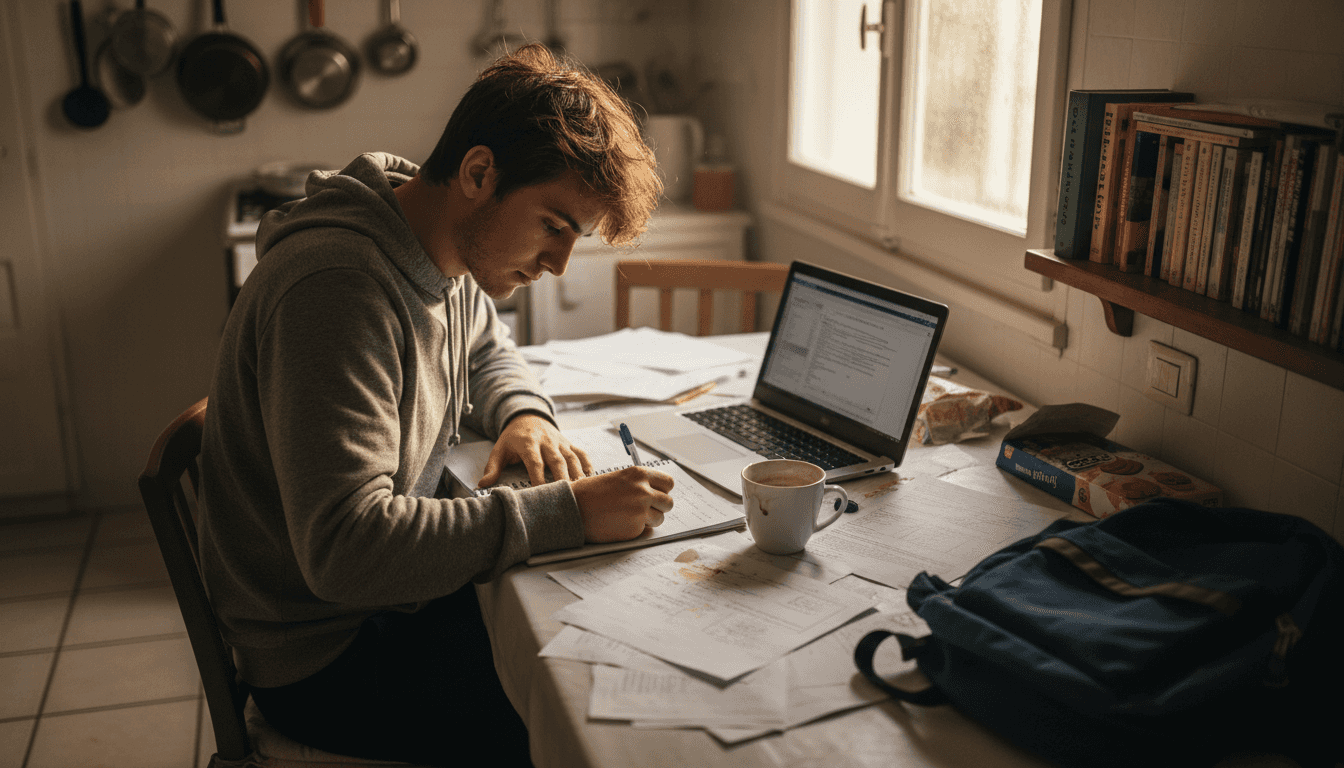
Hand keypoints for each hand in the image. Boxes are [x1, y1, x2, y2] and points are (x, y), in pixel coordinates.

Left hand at [478, 413, 593, 487]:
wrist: (528, 416)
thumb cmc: (513, 438)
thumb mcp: (499, 450)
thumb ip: (492, 467)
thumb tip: (482, 485)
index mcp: (528, 443)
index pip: (535, 462)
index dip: (539, 477)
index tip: (540, 493)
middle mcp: (547, 442)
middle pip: (557, 461)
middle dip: (562, 479)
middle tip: (566, 496)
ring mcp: (560, 442)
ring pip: (572, 458)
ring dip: (577, 473)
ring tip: (581, 490)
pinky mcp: (568, 443)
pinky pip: (581, 453)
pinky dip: (587, 464)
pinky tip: (590, 477)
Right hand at [571, 467, 674, 542]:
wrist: (573, 508)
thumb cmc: (592, 493)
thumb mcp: (618, 479)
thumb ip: (639, 484)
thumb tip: (657, 493)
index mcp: (639, 474)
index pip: (668, 482)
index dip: (663, 491)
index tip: (657, 495)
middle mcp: (643, 490)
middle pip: (668, 502)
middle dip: (659, 508)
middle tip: (645, 510)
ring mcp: (641, 510)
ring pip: (660, 518)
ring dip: (650, 520)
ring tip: (630, 517)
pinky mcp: (635, 528)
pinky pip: (646, 530)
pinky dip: (636, 529)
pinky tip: (621, 524)